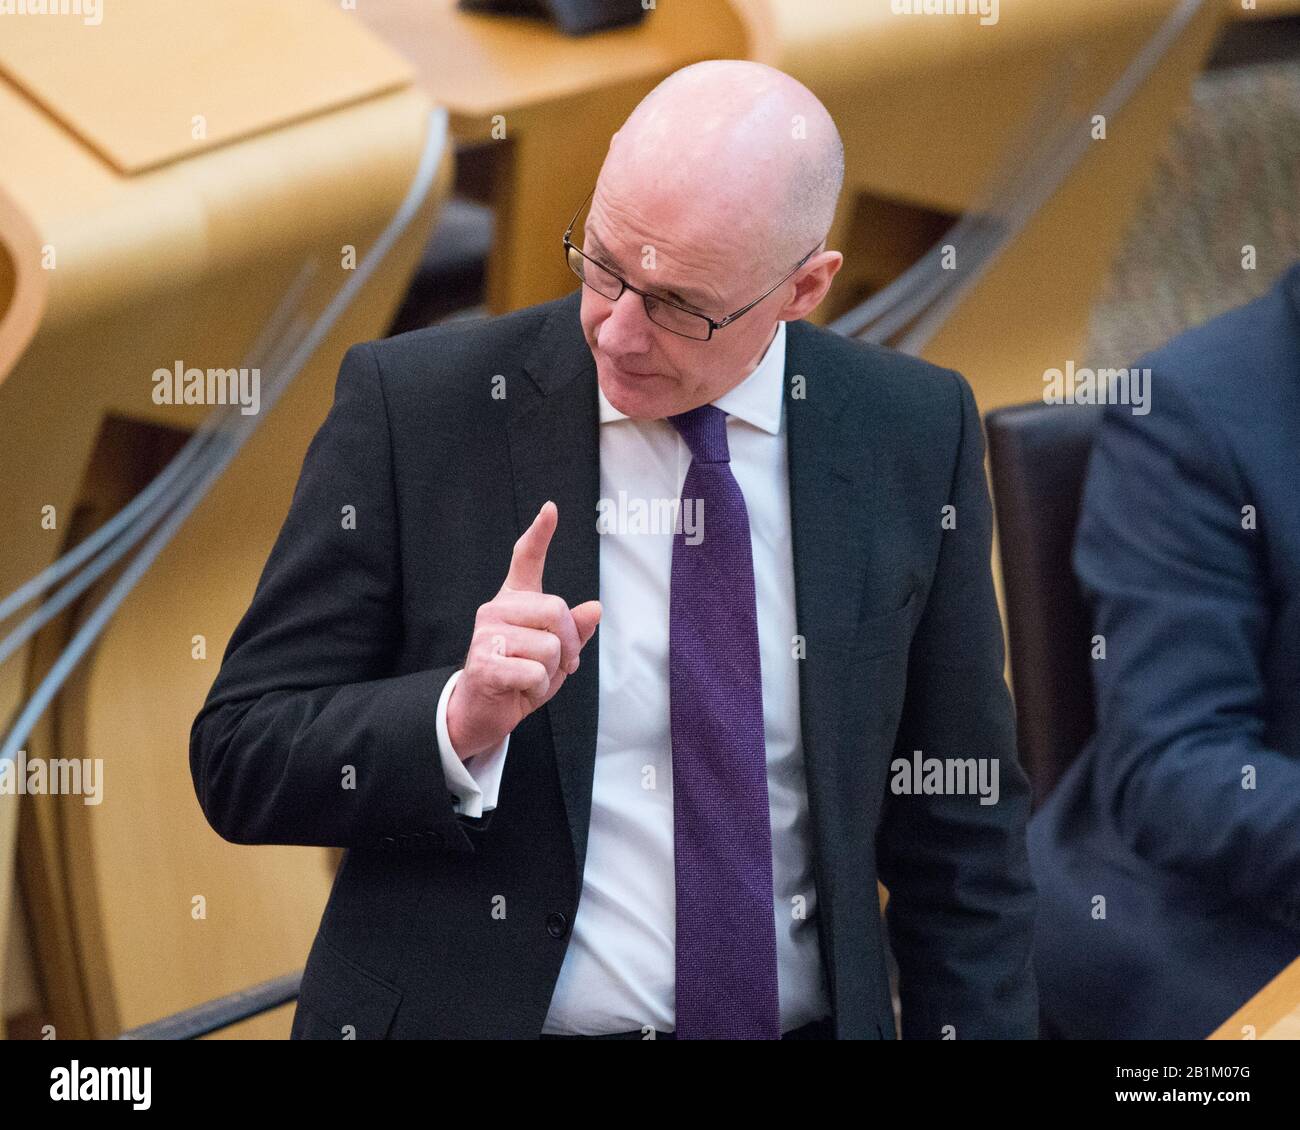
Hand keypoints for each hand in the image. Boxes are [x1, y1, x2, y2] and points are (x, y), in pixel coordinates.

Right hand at [446, 501, 600, 760]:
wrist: (483, 713)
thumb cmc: (520, 679)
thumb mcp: (556, 655)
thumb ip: (573, 631)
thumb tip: (595, 608)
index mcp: (514, 601)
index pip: (526, 559)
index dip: (540, 533)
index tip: (551, 508)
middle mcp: (496, 609)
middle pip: (557, 610)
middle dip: (570, 645)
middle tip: (561, 665)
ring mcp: (486, 634)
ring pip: (550, 647)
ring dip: (551, 675)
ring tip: (530, 680)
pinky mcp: (482, 663)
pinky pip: (535, 673)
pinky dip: (537, 691)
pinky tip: (520, 692)